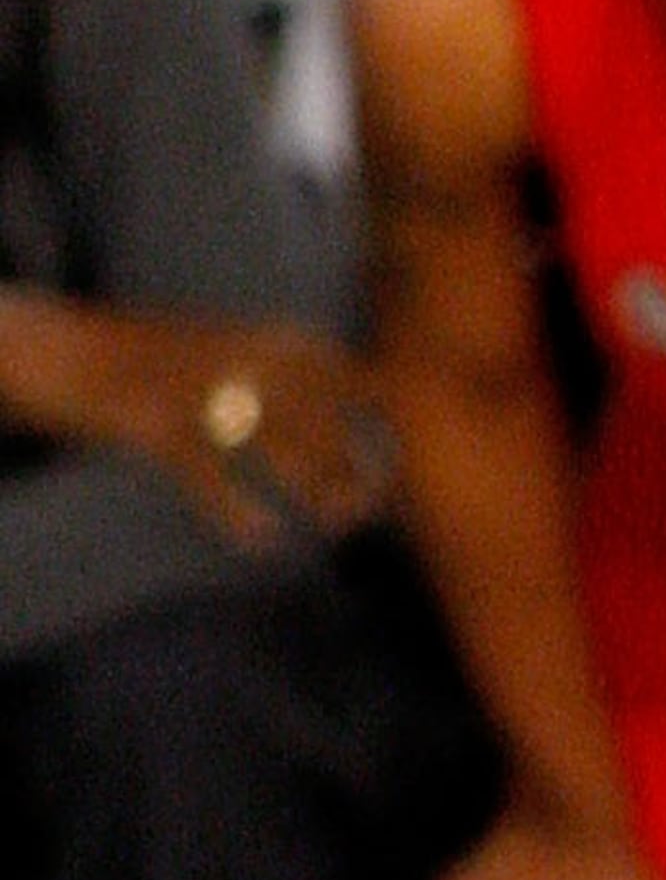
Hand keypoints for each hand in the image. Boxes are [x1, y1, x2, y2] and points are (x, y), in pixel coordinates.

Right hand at [65, 312, 391, 549]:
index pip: (338, 369)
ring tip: (336, 522)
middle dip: (350, 465)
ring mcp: (194, 390)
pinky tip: (262, 539)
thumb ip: (276, 374)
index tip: (396, 450)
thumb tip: (335, 432)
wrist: (55, 349)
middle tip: (363, 509)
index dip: (376, 408)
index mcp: (253, 340)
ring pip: (274, 443)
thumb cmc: (146, 362)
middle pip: (316, 416)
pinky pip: (207, 474)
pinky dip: (237, 510)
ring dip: (312, 486)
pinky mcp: (151, 425)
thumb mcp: (222, 348)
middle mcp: (233, 359)